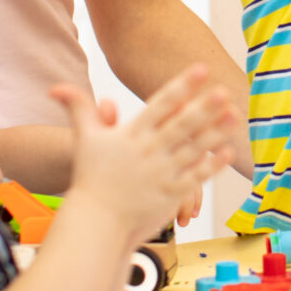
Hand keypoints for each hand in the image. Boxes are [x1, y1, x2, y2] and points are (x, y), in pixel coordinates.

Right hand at [52, 65, 235, 245]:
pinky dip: (212, 163)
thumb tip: (55, 86)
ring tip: (235, 113)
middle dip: (203, 108)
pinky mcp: (170, 194)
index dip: (182, 86)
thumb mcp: (85, 140)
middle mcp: (148, 152)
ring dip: (215, 131)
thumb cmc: (91, 177)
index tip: (201, 69)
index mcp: (131, 135)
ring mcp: (161, 174)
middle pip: (180, 125)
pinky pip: (196, 176)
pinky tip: (227, 149)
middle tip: (223, 90)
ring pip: (193, 148)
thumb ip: (79, 109)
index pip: (160, 104)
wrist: (95, 221)